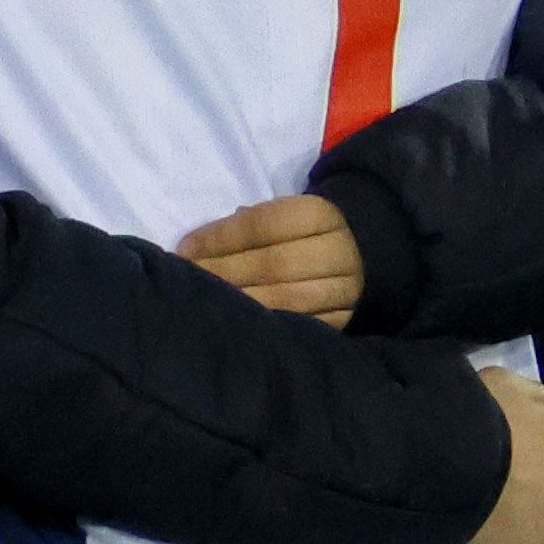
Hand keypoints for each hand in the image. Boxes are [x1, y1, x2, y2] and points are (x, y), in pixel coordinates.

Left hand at [175, 191, 363, 322]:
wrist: (358, 255)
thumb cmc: (299, 234)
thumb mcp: (282, 217)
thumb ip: (244, 228)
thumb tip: (192, 249)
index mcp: (319, 215)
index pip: (263, 224)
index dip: (219, 238)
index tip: (184, 250)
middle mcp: (338, 252)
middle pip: (274, 264)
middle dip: (224, 274)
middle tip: (188, 282)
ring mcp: (346, 290)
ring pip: (288, 300)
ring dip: (240, 304)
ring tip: (206, 305)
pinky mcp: (343, 321)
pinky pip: (300, 327)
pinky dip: (266, 327)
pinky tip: (237, 325)